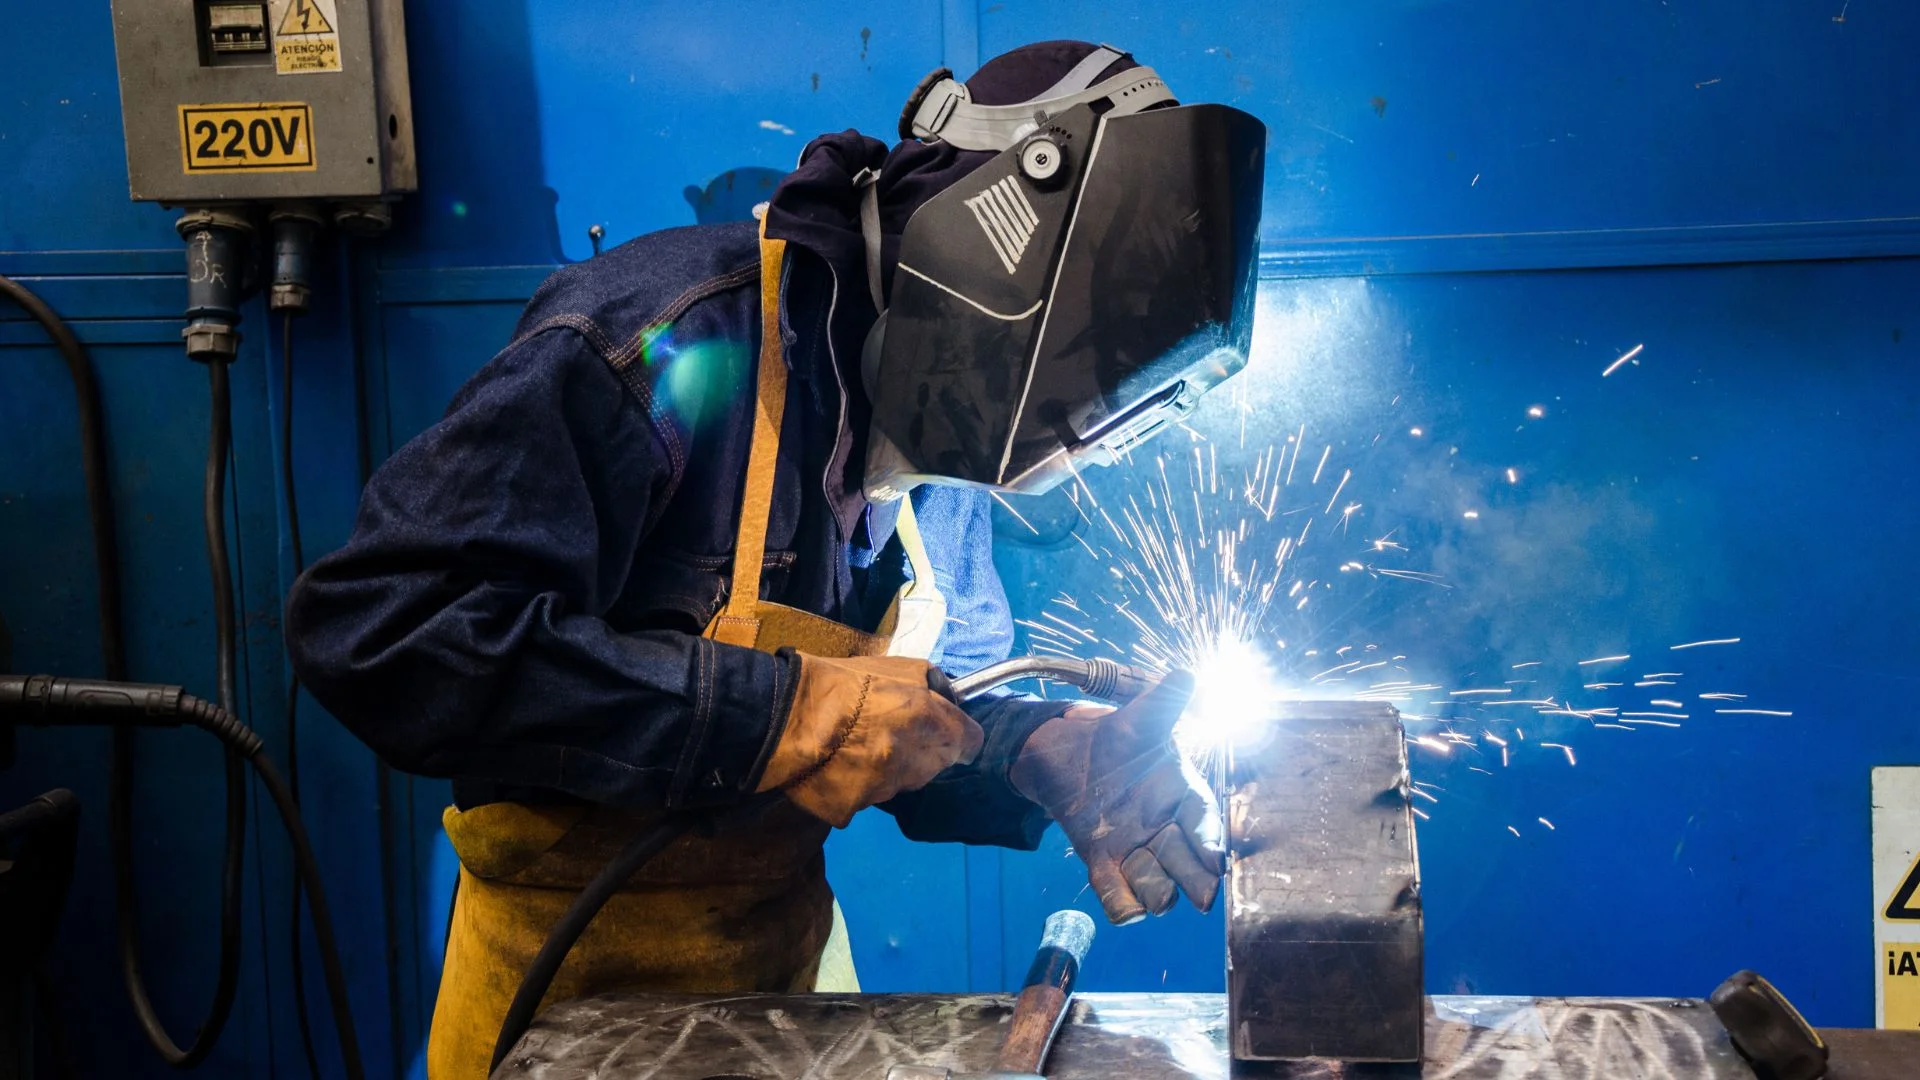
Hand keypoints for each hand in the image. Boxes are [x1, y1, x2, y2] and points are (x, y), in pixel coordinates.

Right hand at [758, 654, 983, 826]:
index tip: (946, 732)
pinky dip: (855, 786)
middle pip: (936, 766)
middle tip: (889, 733)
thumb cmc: (839, 682)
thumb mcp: (896, 666)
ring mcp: (884, 790)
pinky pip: (862, 799)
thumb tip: (948, 700)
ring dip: (888, 770)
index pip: (971, 744)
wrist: (784, 715)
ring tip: (854, 747)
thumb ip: (930, 685)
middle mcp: (914, 762)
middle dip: (922, 752)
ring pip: (899, 784)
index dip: (960, 736)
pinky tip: (835, 766)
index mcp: (929, 723)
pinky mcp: (853, 810)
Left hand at [1009, 672, 1223, 923]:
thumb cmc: (1118, 739)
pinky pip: (1119, 897)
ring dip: (1155, 889)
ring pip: (1158, 886)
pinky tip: (1124, 906)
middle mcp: (1166, 829)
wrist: (1070, 757)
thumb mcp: (1139, 719)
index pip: (1204, 821)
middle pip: (1189, 865)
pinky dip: (1122, 905)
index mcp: (1183, 795)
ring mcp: (1137, 851)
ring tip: (1149, 881)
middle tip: (1201, 893)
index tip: (1215, 859)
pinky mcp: (1104, 866)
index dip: (1210, 840)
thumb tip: (1187, 675)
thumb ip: (1163, 703)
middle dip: (1195, 878)